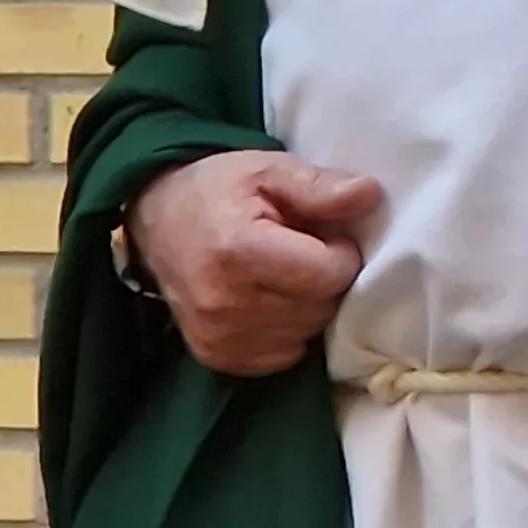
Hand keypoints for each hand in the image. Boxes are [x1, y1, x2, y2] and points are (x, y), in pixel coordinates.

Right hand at [126, 151, 382, 376]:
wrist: (158, 217)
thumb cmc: (218, 190)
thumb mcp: (269, 170)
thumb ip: (319, 186)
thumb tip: (369, 195)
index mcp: (238, 252)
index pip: (330, 274)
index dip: (340, 252)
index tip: (323, 235)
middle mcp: (224, 303)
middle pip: (321, 307)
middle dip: (326, 280)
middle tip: (302, 253)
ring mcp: (217, 336)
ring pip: (306, 332)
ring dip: (309, 306)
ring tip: (283, 274)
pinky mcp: (216, 356)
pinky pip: (284, 355)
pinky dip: (289, 331)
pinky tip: (271, 301)